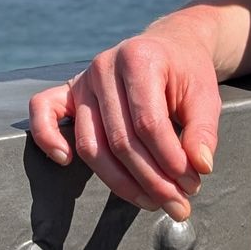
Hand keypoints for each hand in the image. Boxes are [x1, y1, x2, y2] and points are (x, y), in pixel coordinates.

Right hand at [26, 23, 221, 220]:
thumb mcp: (207, 95)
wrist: (171, 45)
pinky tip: (66, 161)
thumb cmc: (187, 71)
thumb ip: (203, 131)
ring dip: (120, 182)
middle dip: (152, 180)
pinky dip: (48, 138)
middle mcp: (105, 66)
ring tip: (152, 201)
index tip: (191, 184)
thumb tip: (200, 167)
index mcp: (139, 58)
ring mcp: (83, 79)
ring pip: (92, 144)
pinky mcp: (69, 91)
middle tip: (178, 204)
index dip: (169, 160)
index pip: (148, 122)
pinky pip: (43, 112)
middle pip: (120, 140)